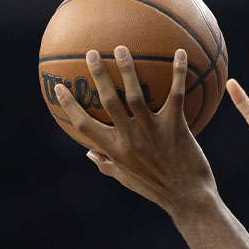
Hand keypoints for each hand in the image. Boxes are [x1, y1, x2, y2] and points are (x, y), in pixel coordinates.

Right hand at [52, 46, 216, 212]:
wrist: (189, 199)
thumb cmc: (157, 190)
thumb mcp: (127, 180)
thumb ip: (106, 165)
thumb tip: (88, 153)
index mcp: (115, 151)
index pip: (85, 126)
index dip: (70, 106)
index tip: (59, 87)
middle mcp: (131, 140)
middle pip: (109, 102)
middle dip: (99, 76)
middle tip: (92, 53)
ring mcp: (153, 133)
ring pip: (136, 96)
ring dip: (128, 70)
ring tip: (121, 49)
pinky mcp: (176, 129)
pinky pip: (177, 96)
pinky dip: (178, 73)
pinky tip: (180, 53)